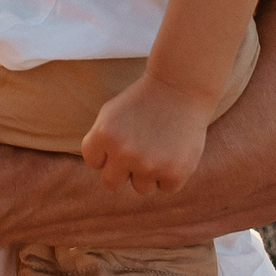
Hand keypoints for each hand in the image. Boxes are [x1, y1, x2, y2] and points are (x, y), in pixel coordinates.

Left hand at [80, 73, 212, 194]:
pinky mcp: (174, 173)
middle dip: (122, 171)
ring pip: (141, 187)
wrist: (181, 87)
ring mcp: (149, 165)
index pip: (94, 162)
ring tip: (160, 146)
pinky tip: (175, 150)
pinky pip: (165, 187)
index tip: (121, 139)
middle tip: (138, 152)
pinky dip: (171, 174)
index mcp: (104, 135)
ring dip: (149, 173)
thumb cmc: (144, 100)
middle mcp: (123, 152)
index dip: (106, 152)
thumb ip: (99, 141)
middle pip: (111, 183)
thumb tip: (101, 171)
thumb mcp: (111, 114)